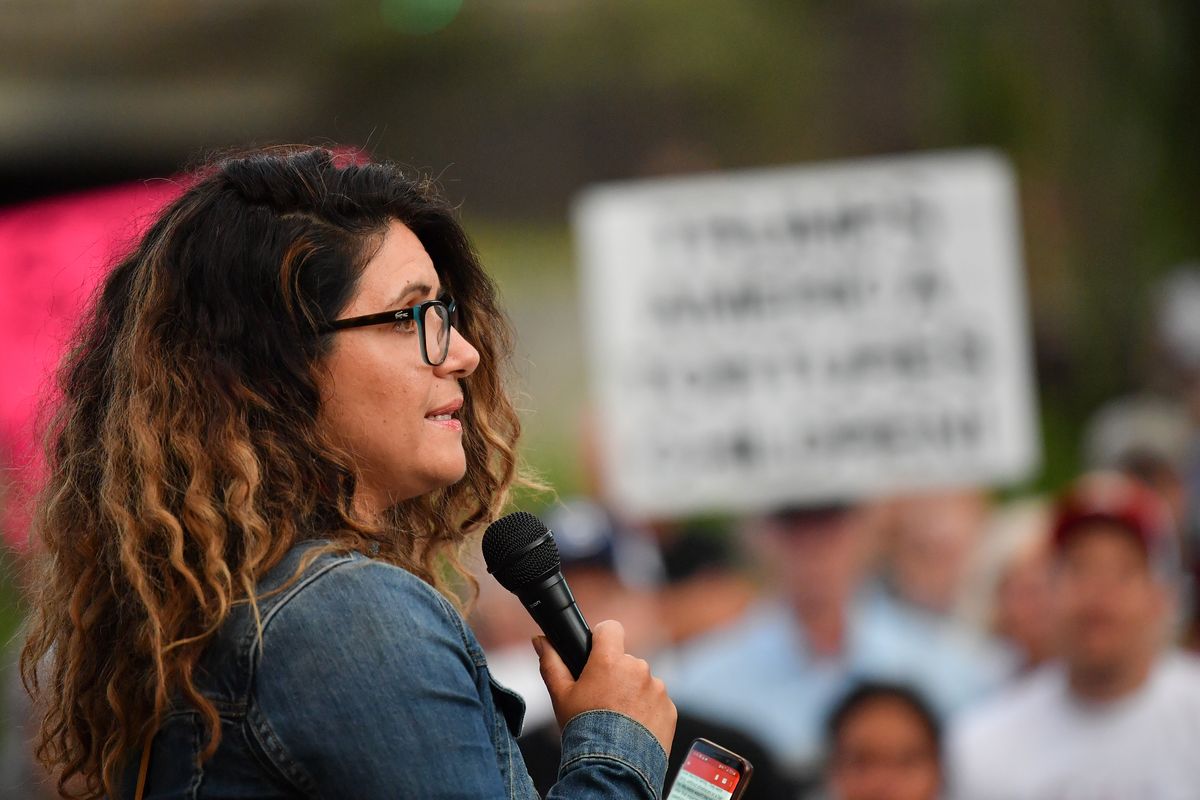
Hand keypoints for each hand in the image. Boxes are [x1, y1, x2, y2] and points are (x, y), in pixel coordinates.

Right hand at [534, 619, 676, 754]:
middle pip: (625, 661)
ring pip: (642, 682)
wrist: (613, 767)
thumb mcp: (561, 696)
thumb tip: (540, 641)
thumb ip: (551, 663)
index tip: (597, 651)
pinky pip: (656, 702)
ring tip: (618, 720)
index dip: (602, 637)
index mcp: (610, 660)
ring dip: (632, 694)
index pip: (611, 628)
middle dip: (616, 675)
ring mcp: (656, 688)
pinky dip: (647, 711)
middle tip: (602, 700)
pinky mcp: (669, 708)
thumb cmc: (584, 730)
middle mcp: (637, 668)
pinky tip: (633, 729)